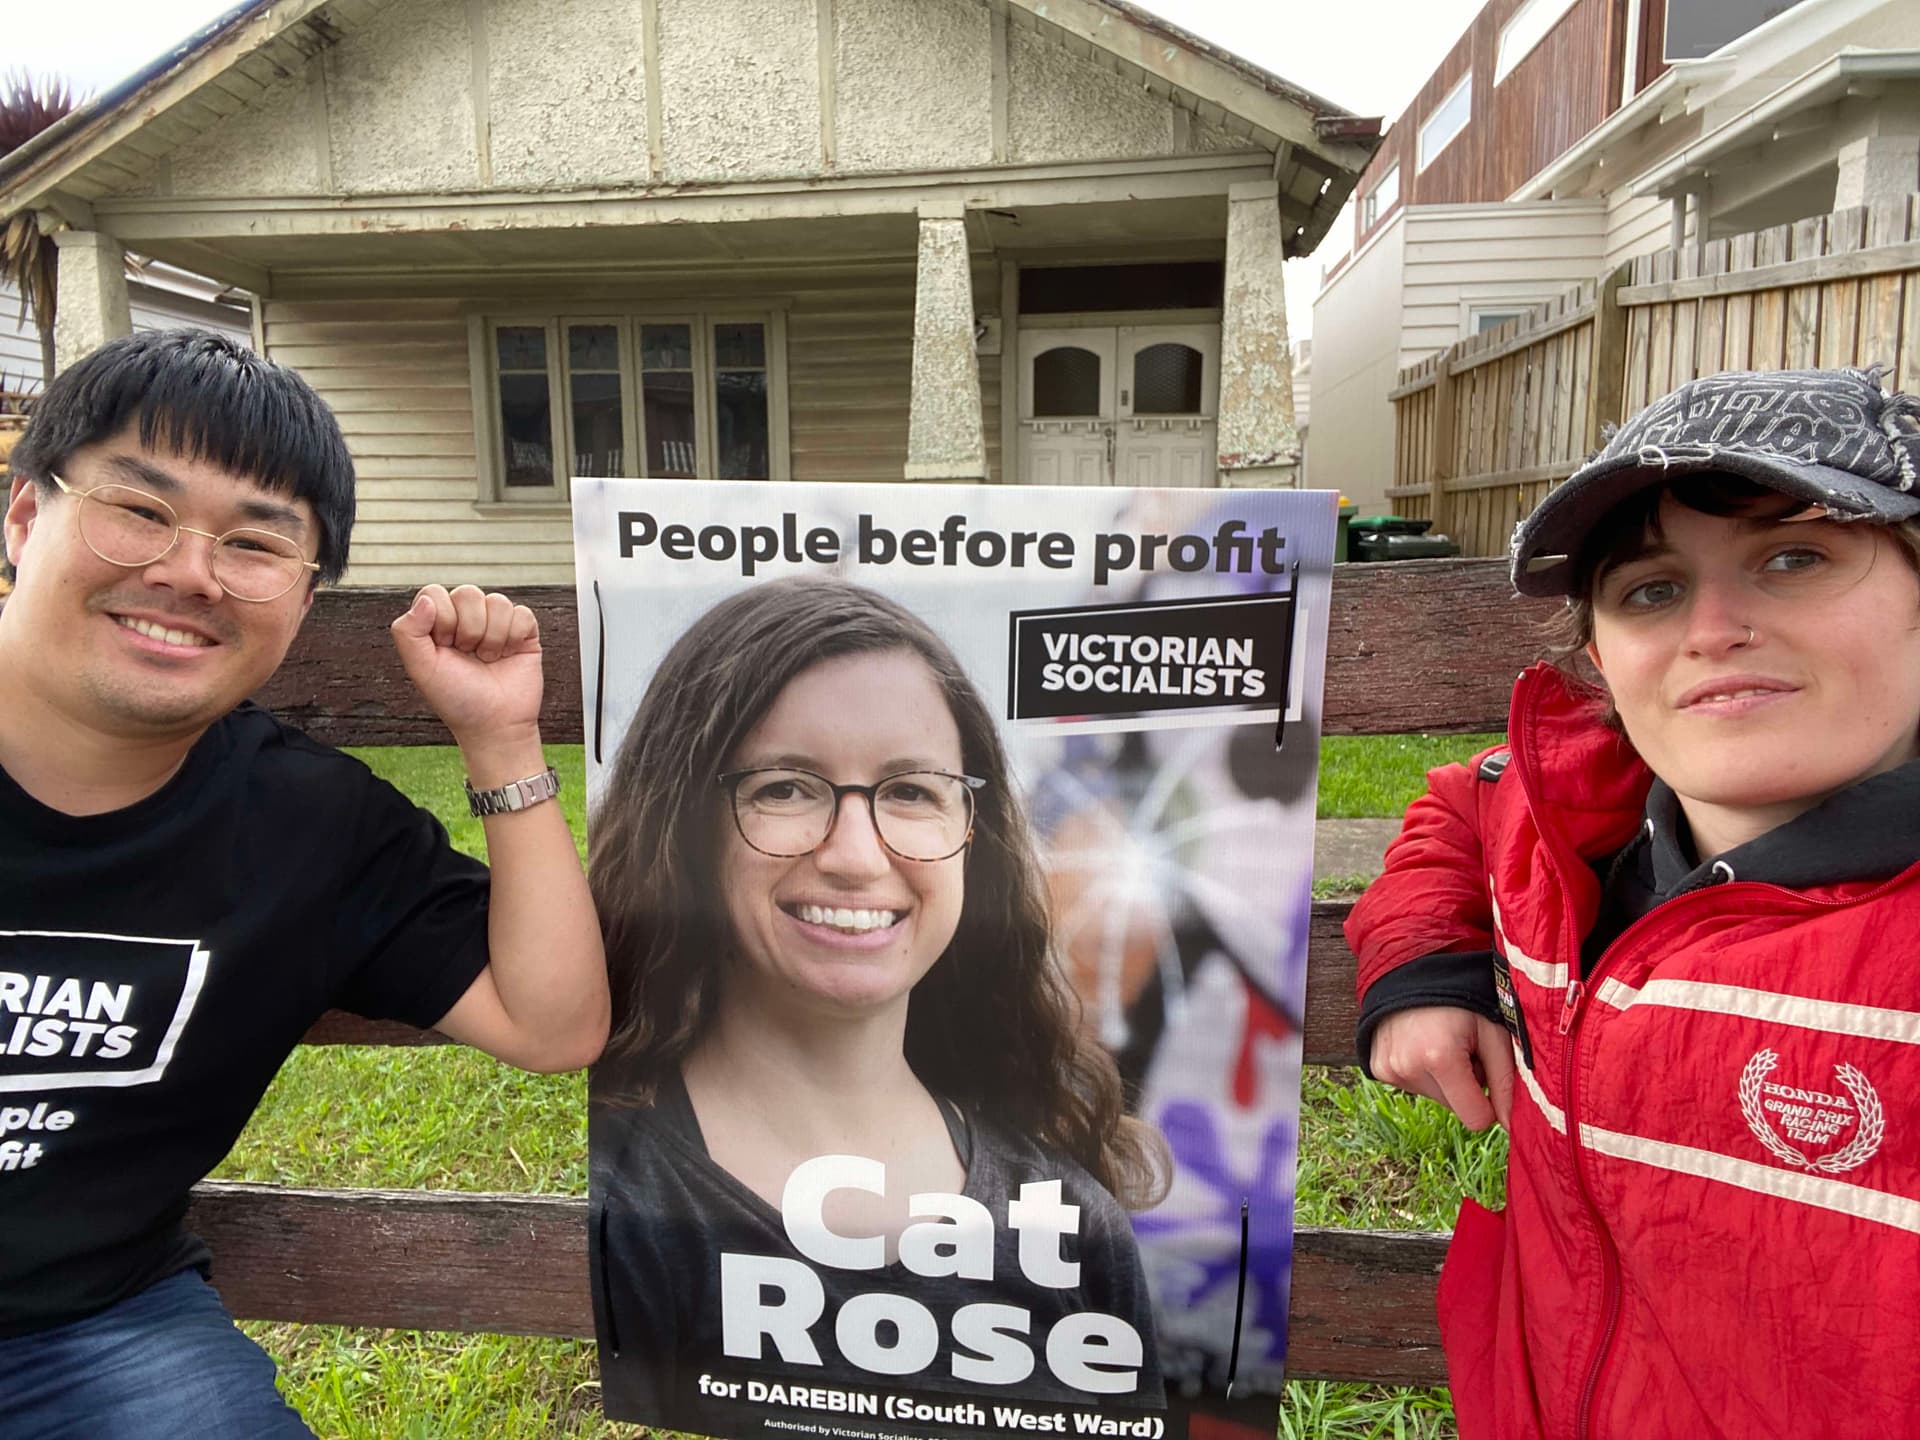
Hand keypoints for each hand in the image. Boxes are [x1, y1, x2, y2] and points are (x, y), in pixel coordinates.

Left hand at [390, 584, 543, 751]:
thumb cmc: (456, 699)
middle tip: (468, 654)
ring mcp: (496, 622)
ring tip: (488, 658)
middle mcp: (466, 618)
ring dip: (492, 637)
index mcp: (438, 622)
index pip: (435, 593)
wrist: (494, 724)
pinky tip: (508, 655)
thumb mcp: (421, 669)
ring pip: (497, 601)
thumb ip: (408, 632)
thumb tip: (426, 601)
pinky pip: (522, 613)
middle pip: (468, 593)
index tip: (445, 646)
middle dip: (469, 630)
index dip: (442, 619)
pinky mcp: (524, 630)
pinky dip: (514, 638)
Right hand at [1369, 1006, 1514, 1130]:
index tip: (1487, 1073)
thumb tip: (1511, 1126)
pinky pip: (1414, 1086)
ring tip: (1441, 1042)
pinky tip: (1422, 1044)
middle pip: (1455, 1107)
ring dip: (1444, 1078)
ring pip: (1435, 1097)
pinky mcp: (1377, 1069)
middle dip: (1465, 1084)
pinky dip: (1423, 1072)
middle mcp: (1408, 1068)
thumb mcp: (1494, 1033)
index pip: (1476, 1119)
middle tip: (1462, 1048)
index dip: (1489, 1102)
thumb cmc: (1462, 999)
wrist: (1413, 970)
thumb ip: (1506, 1082)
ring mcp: (1388, 1070)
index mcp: (1440, 1059)